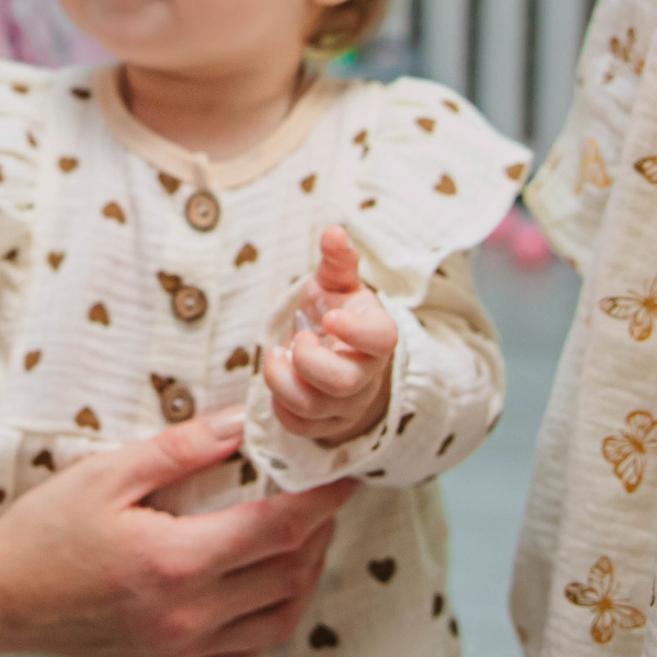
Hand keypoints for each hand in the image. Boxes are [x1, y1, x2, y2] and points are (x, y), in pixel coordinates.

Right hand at [0, 412, 353, 656]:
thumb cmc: (45, 530)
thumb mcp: (107, 474)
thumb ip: (182, 449)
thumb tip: (243, 422)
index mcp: (176, 561)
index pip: (278, 528)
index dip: (322, 500)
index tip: (346, 474)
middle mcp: (189, 613)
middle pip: (289, 573)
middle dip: (319, 531)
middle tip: (323, 495)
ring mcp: (183, 647)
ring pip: (279, 617)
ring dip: (304, 576)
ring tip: (303, 537)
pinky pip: (248, 650)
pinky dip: (273, 617)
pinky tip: (269, 586)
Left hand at [260, 227, 396, 444]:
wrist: (336, 356)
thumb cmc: (335, 314)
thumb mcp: (336, 284)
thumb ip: (337, 261)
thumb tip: (334, 231)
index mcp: (376, 337)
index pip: (380, 341)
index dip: (355, 332)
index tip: (329, 316)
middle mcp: (365, 376)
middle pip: (343, 383)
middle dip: (309, 362)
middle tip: (295, 339)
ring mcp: (344, 405)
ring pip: (313, 408)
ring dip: (283, 381)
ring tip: (276, 355)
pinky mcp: (322, 426)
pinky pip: (297, 425)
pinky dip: (278, 403)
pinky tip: (279, 375)